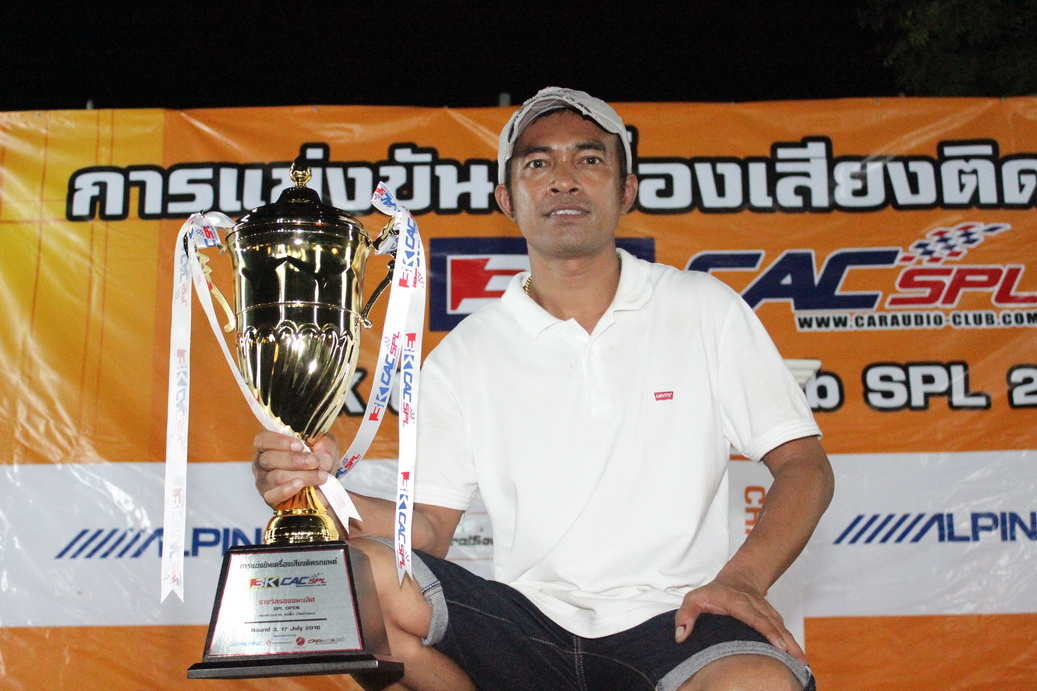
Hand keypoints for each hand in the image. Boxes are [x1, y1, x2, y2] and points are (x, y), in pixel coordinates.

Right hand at [252, 431, 337, 508]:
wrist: (323, 485)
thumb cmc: (318, 460)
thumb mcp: (326, 446)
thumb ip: (326, 446)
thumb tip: (322, 459)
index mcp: (270, 444)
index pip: (263, 439)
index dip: (279, 441)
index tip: (300, 445)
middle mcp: (263, 462)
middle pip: (269, 458)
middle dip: (294, 459)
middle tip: (314, 461)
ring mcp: (264, 481)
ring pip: (276, 476)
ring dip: (301, 475)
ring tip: (320, 476)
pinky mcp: (270, 498)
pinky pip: (273, 495)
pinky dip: (288, 490)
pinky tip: (300, 485)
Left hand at [674, 572, 807, 664]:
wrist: (739, 578)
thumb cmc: (714, 593)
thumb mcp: (695, 598)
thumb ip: (685, 615)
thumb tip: (680, 636)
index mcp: (738, 603)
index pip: (755, 617)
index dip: (768, 630)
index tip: (778, 644)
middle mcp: (757, 607)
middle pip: (774, 625)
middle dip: (787, 643)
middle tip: (797, 661)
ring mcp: (768, 612)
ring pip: (783, 629)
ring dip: (793, 646)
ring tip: (802, 664)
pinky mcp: (775, 619)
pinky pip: (785, 633)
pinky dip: (793, 645)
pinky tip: (798, 660)